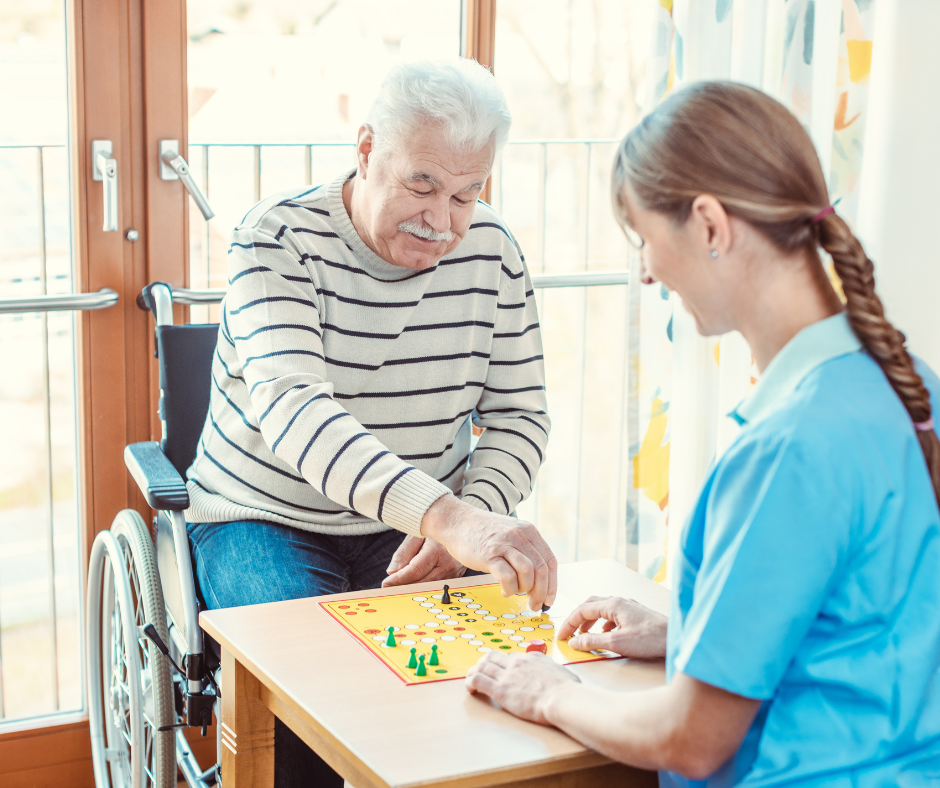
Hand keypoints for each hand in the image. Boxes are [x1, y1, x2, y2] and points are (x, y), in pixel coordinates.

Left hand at [382, 535, 466, 586]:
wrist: (460, 528)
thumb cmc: (436, 530)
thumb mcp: (417, 535)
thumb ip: (404, 552)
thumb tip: (392, 571)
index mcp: (437, 551)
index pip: (414, 571)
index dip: (399, 579)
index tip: (386, 584)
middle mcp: (447, 564)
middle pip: (421, 583)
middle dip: (403, 587)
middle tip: (388, 590)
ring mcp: (453, 573)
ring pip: (428, 587)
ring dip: (413, 590)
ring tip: (398, 589)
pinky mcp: (455, 578)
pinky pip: (436, 586)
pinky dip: (424, 587)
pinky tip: (413, 587)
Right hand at [420, 494, 556, 609]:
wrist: (457, 521)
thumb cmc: (482, 532)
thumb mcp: (510, 533)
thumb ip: (524, 550)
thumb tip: (538, 580)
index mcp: (529, 532)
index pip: (550, 561)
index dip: (552, 584)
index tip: (549, 599)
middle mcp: (520, 536)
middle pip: (541, 569)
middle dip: (541, 592)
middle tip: (534, 604)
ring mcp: (504, 544)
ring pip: (528, 572)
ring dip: (524, 589)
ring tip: (515, 593)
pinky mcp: (489, 554)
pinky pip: (507, 577)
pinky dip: (509, 589)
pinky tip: (504, 591)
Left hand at [466, 650, 579, 724]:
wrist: (562, 699)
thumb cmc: (567, 690)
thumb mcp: (562, 672)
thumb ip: (553, 671)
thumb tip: (557, 674)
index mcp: (531, 658)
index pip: (510, 656)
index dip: (503, 664)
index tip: (501, 671)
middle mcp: (516, 663)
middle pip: (491, 656)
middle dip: (484, 663)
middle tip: (481, 672)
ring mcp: (507, 675)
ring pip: (481, 666)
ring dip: (473, 672)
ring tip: (471, 680)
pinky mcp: (500, 690)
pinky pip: (477, 680)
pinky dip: (470, 682)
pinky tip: (471, 689)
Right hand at [556, 596, 666, 658]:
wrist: (675, 639)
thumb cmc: (650, 638)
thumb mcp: (616, 643)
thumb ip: (593, 641)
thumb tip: (575, 641)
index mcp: (612, 604)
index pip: (582, 610)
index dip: (569, 624)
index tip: (562, 636)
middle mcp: (620, 601)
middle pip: (591, 605)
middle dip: (577, 618)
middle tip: (569, 632)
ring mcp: (629, 607)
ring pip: (602, 609)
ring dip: (590, 621)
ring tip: (585, 634)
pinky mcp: (636, 615)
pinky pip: (613, 615)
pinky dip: (603, 624)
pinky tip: (606, 635)